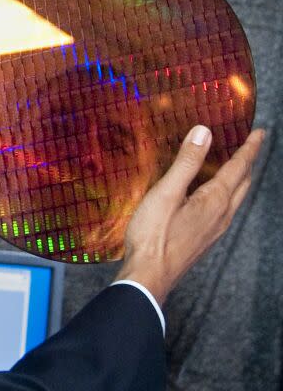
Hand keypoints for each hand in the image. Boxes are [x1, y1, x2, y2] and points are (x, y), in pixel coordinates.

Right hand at [115, 125, 264, 304]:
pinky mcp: (203, 238)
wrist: (148, 275)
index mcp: (215, 200)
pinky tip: (211, 196)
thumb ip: (186, 162)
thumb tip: (204, 133)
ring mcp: (213, 229)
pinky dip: (225, 193)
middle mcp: (221, 215)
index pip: (239, 168)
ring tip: (233, 166)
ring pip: (235, 198)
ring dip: (238, 179)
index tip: (260, 132)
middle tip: (250, 146)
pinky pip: (223, 210)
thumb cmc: (154, 235)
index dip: (250, 148)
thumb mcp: (167, 192)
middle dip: (248, 162)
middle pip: (243, 183)